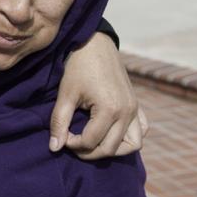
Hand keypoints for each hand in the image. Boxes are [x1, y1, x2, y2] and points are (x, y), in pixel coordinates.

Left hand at [49, 32, 148, 159]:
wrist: (95, 45)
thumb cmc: (78, 67)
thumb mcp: (66, 94)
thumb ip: (59, 122)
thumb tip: (54, 147)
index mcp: (110, 110)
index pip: (91, 142)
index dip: (72, 144)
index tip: (62, 135)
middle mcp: (127, 112)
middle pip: (111, 149)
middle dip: (90, 151)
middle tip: (73, 142)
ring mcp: (135, 109)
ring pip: (133, 145)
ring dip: (113, 149)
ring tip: (93, 142)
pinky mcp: (137, 104)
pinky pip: (142, 130)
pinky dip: (129, 137)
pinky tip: (111, 133)